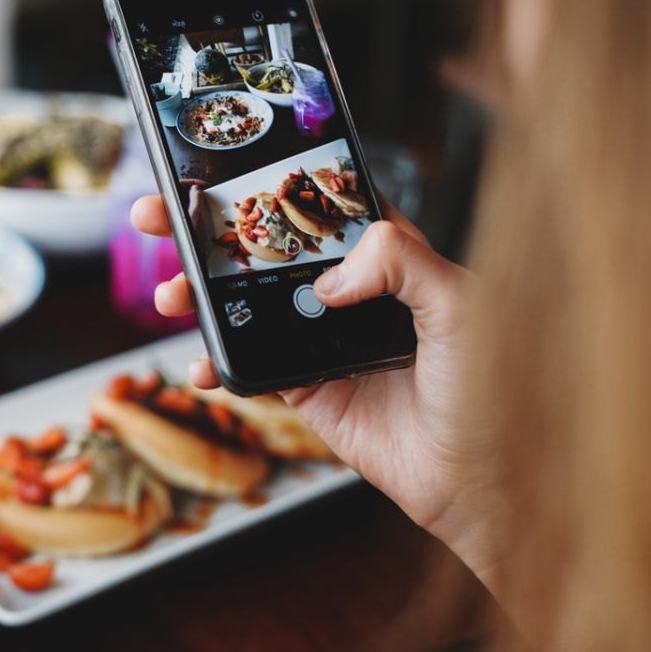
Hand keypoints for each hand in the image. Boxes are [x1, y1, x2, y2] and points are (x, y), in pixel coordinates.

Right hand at [131, 196, 502, 579]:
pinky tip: (198, 367)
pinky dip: (214, 367)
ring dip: (196, 297)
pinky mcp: (306, 386)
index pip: (316, 203)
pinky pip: (248, 367)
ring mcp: (321, 338)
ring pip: (243, 304)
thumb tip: (328, 277)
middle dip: (204, 231)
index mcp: (388, 255)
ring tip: (169, 296)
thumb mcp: (462, 306)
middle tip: (156, 215)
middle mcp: (349, 291)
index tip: (212, 170)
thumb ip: (402, 262)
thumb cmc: (493, 391)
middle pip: (264, 248)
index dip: (265, 182)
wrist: (479, 481)